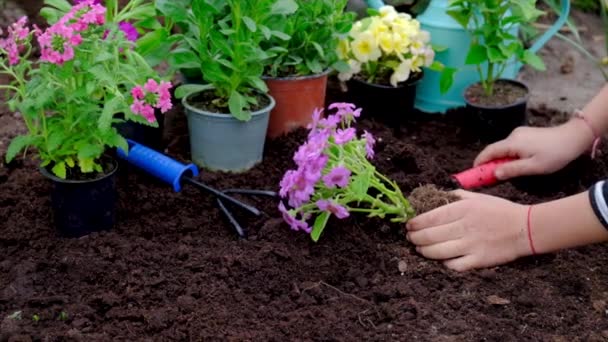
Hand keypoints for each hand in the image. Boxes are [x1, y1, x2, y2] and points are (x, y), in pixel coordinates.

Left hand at [405, 190, 530, 271]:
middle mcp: (464, 227)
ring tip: (420, 248)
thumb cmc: (500, 210)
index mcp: (462, 209)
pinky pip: (453, 265)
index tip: (409, 225)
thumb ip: (456, 196)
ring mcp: (471, 245)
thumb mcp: (477, 197)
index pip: (429, 217)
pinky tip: (441, 259)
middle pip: (429, 236)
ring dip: (423, 251)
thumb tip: (435, 197)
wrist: (526, 228)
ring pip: (436, 252)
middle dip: (414, 238)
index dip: (414, 223)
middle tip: (411, 238)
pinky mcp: (479, 260)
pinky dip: (443, 263)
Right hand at [474, 119, 593, 179]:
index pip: (489, 152)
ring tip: (504, 172)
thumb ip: (512, 170)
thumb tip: (494, 173)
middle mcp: (513, 135)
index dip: (479, 162)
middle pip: (495, 150)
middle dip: (489, 163)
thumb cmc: (555, 154)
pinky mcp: (526, 134)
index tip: (473, 172)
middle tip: (487, 177)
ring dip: (500, 159)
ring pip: (504, 148)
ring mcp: (519, 133)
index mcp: (512, 143)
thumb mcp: (534, 167)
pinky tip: (516, 163)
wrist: (573, 138)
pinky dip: (508, 155)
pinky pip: (511, 146)